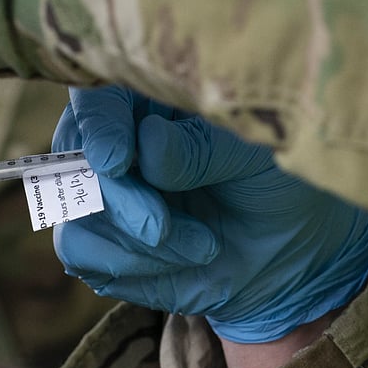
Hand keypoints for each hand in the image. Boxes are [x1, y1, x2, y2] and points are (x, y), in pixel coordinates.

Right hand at [53, 86, 367, 342]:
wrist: (296, 253)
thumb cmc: (280, 182)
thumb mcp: (258, 155)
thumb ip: (203, 146)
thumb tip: (147, 142)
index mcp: (148, 103)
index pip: (95, 100)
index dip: (96, 128)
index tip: (117, 161)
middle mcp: (116, 146)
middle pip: (71, 163)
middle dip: (118, 200)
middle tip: (162, 226)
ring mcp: (104, 199)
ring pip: (75, 216)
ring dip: (134, 243)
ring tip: (203, 247)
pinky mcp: (103, 248)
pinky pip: (83, 257)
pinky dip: (130, 266)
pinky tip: (182, 263)